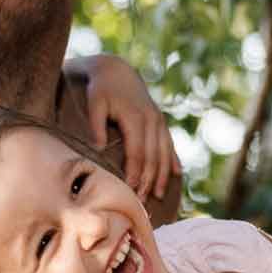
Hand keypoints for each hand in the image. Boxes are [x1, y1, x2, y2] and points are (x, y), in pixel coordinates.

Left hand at [77, 54, 180, 200]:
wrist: (117, 70)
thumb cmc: (101, 89)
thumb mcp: (94, 103)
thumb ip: (95, 125)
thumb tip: (98, 149)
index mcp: (135, 117)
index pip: (138, 152)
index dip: (135, 172)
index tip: (129, 190)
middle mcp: (151, 119)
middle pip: (153, 156)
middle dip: (148, 180)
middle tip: (141, 201)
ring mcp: (158, 120)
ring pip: (164, 152)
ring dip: (162, 175)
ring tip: (157, 194)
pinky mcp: (160, 120)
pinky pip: (170, 143)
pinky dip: (172, 159)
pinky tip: (177, 174)